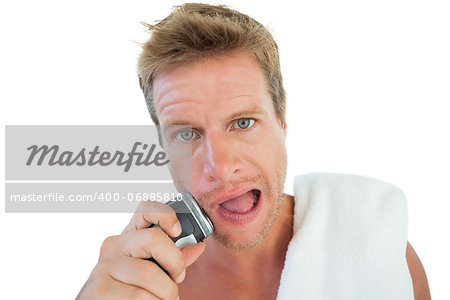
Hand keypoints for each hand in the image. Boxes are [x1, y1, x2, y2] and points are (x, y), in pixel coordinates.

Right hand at [76, 200, 205, 299]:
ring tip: (165, 298)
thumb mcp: (152, 269)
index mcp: (129, 238)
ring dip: (166, 292)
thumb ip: (173, 258)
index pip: (145, 209)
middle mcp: (114, 247)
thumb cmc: (132, 290)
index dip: (164, 214)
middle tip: (178, 278)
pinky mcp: (99, 289)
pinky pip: (139, 296)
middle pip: (153, 239)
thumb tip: (198, 246)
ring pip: (149, 274)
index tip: (178, 230)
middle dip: (175, 262)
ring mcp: (104, 266)